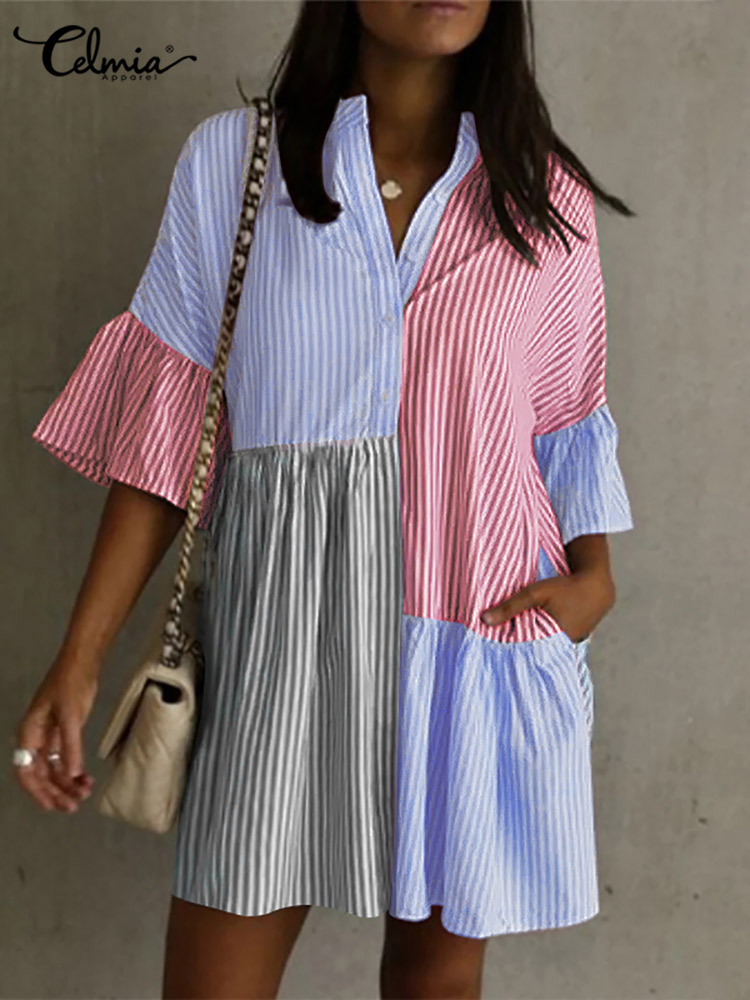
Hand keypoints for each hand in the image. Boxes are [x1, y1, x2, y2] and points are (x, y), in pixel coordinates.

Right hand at [13, 655, 98, 813]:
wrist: (82, 664)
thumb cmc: (70, 684)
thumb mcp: (71, 716)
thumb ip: (71, 746)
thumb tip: (71, 774)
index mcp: (29, 734)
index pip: (26, 771)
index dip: (38, 791)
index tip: (53, 805)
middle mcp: (36, 739)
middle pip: (41, 774)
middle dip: (56, 791)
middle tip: (74, 805)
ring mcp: (50, 737)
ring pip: (54, 768)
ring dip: (67, 782)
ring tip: (85, 793)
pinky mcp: (64, 733)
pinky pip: (65, 758)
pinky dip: (74, 770)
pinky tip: (86, 779)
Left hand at [480, 567, 614, 641]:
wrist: (597, 583)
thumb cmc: (566, 587)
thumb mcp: (536, 593)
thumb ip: (510, 607)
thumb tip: (484, 620)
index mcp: (557, 640)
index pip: (530, 654)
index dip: (515, 653)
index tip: (499, 655)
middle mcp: (567, 646)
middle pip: (539, 651)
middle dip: (524, 648)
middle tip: (504, 649)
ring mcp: (573, 642)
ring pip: (549, 645)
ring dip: (537, 640)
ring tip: (519, 638)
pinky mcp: (576, 636)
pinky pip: (558, 639)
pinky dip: (548, 635)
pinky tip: (539, 629)